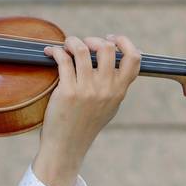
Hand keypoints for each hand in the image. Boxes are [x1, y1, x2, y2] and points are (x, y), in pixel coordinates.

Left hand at [33, 34, 140, 185]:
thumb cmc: (85, 125)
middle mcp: (106, 89)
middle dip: (93, 39)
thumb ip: (115, 85)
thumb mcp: (109, 106)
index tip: (110, 39)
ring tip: (65, 45)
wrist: (67, 146)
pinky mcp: (67, 91)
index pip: (134, 59)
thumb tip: (118, 60)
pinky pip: (63, 60)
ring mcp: (87, 90)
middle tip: (82, 44)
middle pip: (106, 48)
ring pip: (82, 50)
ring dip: (71, 41)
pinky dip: (56, 51)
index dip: (124, 42)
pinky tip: (51, 52)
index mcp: (119, 91)